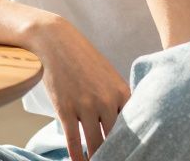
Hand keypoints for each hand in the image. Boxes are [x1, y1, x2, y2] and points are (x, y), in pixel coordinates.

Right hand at [27, 16, 130, 160]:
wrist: (55, 41)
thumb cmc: (83, 58)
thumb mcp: (108, 75)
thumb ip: (119, 98)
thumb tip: (125, 123)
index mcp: (122, 92)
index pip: (133, 127)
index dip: (133, 144)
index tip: (134, 154)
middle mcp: (107, 101)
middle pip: (115, 139)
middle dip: (116, 153)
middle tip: (116, 160)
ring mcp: (86, 106)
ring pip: (96, 144)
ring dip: (97, 158)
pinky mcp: (66, 109)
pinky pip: (74, 141)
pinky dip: (77, 156)